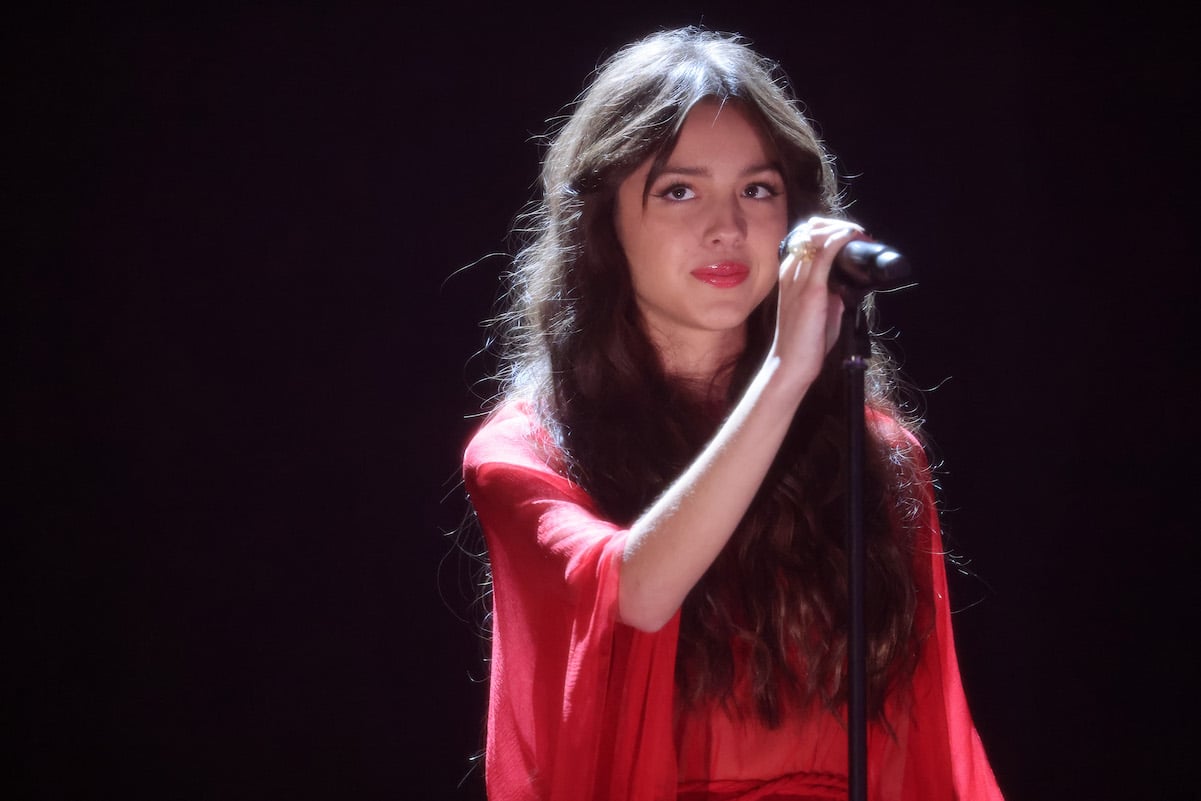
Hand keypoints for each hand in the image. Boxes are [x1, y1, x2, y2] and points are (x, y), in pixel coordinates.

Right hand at [770, 216, 868, 387]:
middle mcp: (790, 271)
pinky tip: (851, 237)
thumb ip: (831, 291)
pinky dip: (839, 240)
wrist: (790, 364)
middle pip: (811, 231)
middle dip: (838, 226)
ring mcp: (798, 279)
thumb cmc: (804, 340)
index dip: (830, 230)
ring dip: (841, 230)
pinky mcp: (810, 290)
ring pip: (816, 236)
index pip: (807, 237)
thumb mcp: (818, 308)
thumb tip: (850, 282)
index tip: (852, 237)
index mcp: (789, 274)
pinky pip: (824, 254)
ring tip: (860, 235)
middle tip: (860, 235)